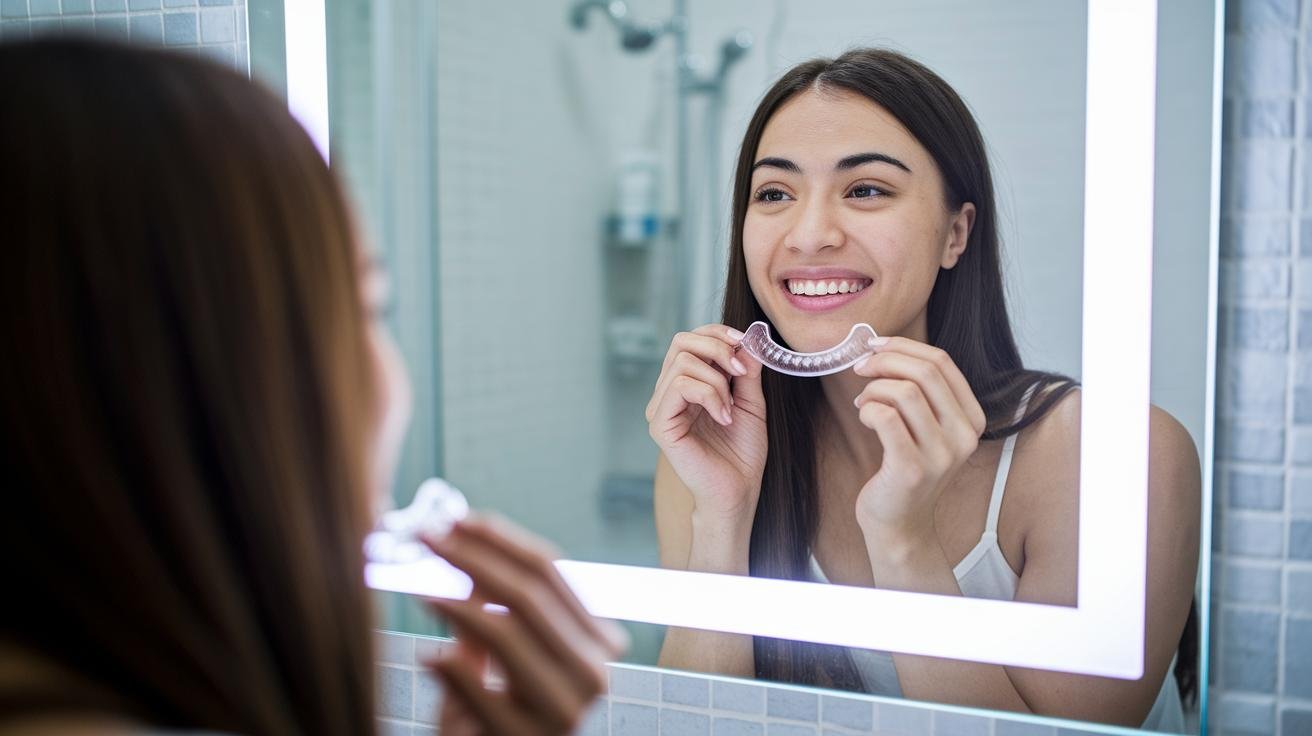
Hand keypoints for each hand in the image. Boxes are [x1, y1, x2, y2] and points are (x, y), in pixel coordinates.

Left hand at [422, 516, 627, 734]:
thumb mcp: (496, 655)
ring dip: (457, 606)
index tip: (456, 520)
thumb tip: (463, 540)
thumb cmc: (493, 716)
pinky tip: (427, 657)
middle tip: (428, 538)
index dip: (501, 540)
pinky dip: (450, 668)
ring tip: (422, 594)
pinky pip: (481, 690)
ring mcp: (564, 711)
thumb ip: (488, 605)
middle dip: (474, 558)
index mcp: (598, 642)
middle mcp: (593, 674)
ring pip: (508, 634)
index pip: (551, 573)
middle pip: (530, 595)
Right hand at [645, 325, 768, 520]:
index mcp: (686, 384)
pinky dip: (709, 395)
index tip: (744, 343)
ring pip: (682, 362)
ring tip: (731, 408)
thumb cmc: (742, 452)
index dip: (716, 333)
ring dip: (717, 380)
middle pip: (681, 342)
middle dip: (717, 348)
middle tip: (740, 372)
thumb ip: (746, 371)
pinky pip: (680, 386)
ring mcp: (661, 407)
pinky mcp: (660, 424)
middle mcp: (669, 392)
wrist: (738, 490)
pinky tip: (723, 417)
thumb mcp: (751, 401)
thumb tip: (747, 340)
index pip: (690, 340)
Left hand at [850, 338, 986, 543]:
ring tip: (863, 403)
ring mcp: (941, 455)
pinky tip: (864, 417)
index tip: (875, 346)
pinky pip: (885, 417)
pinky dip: (868, 409)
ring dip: (873, 389)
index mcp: (972, 419)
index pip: (942, 362)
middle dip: (884, 361)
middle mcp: (964, 436)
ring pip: (904, 392)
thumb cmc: (905, 467)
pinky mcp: (911, 469)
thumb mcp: (926, 426)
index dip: (904, 346)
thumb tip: (884, 346)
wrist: (899, 522)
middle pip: (925, 372)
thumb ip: (919, 390)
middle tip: (860, 369)